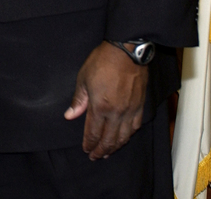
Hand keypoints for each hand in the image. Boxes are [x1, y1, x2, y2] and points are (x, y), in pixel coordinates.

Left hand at [64, 41, 147, 159]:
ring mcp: (130, 110)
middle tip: (96, 157)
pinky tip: (124, 137)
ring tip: (109, 152)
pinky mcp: (140, 105)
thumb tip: (70, 115)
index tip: (86, 150)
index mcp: (100, 107)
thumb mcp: (83, 79)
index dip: (89, 143)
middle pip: (109, 139)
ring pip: (124, 136)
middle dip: (101, 150)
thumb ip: (78, 100)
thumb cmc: (102, 62)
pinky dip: (129, 135)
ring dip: (115, 147)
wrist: (126, 53)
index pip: (94, 132)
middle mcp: (116, 113)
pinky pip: (135, 127)